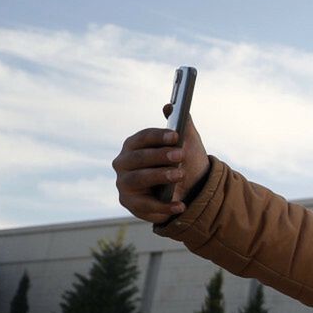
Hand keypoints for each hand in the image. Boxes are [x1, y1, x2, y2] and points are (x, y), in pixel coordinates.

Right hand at [114, 107, 207, 223]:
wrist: (189, 189)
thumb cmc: (182, 162)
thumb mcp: (186, 143)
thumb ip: (181, 125)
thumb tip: (170, 106)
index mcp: (133, 145)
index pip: (142, 138)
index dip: (158, 136)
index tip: (176, 135)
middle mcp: (123, 163)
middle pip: (138, 158)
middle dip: (159, 156)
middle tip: (180, 154)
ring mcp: (124, 184)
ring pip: (139, 179)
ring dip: (160, 176)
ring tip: (180, 174)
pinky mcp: (131, 203)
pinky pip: (146, 205)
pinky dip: (164, 206)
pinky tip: (181, 204)